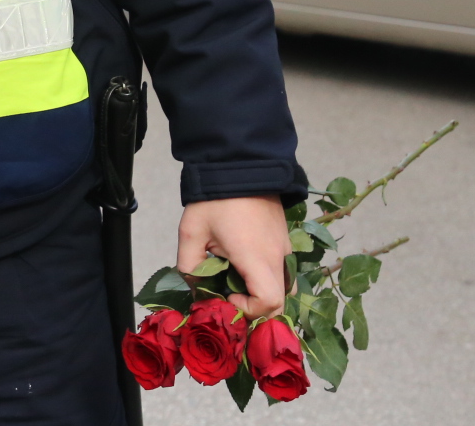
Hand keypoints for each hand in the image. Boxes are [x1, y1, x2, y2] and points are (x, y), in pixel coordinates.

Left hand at [177, 195, 289, 318]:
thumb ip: (190, 267)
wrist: (239, 165)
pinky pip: (283, 271)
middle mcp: (277, 257)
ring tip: (237, 279)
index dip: (249, 309)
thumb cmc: (214, 200)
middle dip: (255, 307)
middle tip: (230, 294)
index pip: (269, 302)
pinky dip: (268, 278)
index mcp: (256, 258)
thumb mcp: (191, 233)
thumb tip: (199, 290)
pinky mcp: (285, 240)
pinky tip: (245, 264)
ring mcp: (285, 248)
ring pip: (284, 287)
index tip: (228, 295)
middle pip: (280, 302)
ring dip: (263, 293)